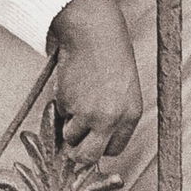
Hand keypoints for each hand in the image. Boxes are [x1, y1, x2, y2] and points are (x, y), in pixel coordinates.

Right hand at [48, 0, 144, 162]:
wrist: (94, 34)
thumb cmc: (110, 56)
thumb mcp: (123, 90)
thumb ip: (114, 115)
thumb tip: (94, 139)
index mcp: (131, 114)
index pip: (114, 150)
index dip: (100, 147)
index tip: (92, 142)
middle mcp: (112, 119)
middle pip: (88, 157)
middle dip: (76, 153)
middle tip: (70, 144)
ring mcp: (89, 113)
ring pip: (69, 137)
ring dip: (67, 123)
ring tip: (77, 97)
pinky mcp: (69, 104)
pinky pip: (60, 115)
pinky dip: (61, 105)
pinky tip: (72, 84)